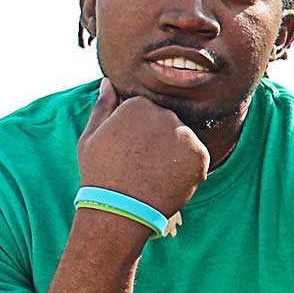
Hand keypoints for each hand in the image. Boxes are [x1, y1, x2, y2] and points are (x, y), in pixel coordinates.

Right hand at [77, 79, 209, 218]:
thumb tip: (109, 82)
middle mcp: (166, 115)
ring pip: (183, 140)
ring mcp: (186, 136)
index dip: (135, 133)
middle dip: (157, 140)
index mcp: (139, 105)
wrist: (120, 210)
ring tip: (153, 172)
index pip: (146, 111)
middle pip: (167, 123)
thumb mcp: (91, 136)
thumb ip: (103, 105)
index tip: (127, 149)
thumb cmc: (100, 172)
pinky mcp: (202, 156)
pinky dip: (186, 168)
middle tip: (140, 163)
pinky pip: (196, 157)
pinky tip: (168, 179)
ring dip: (173, 153)